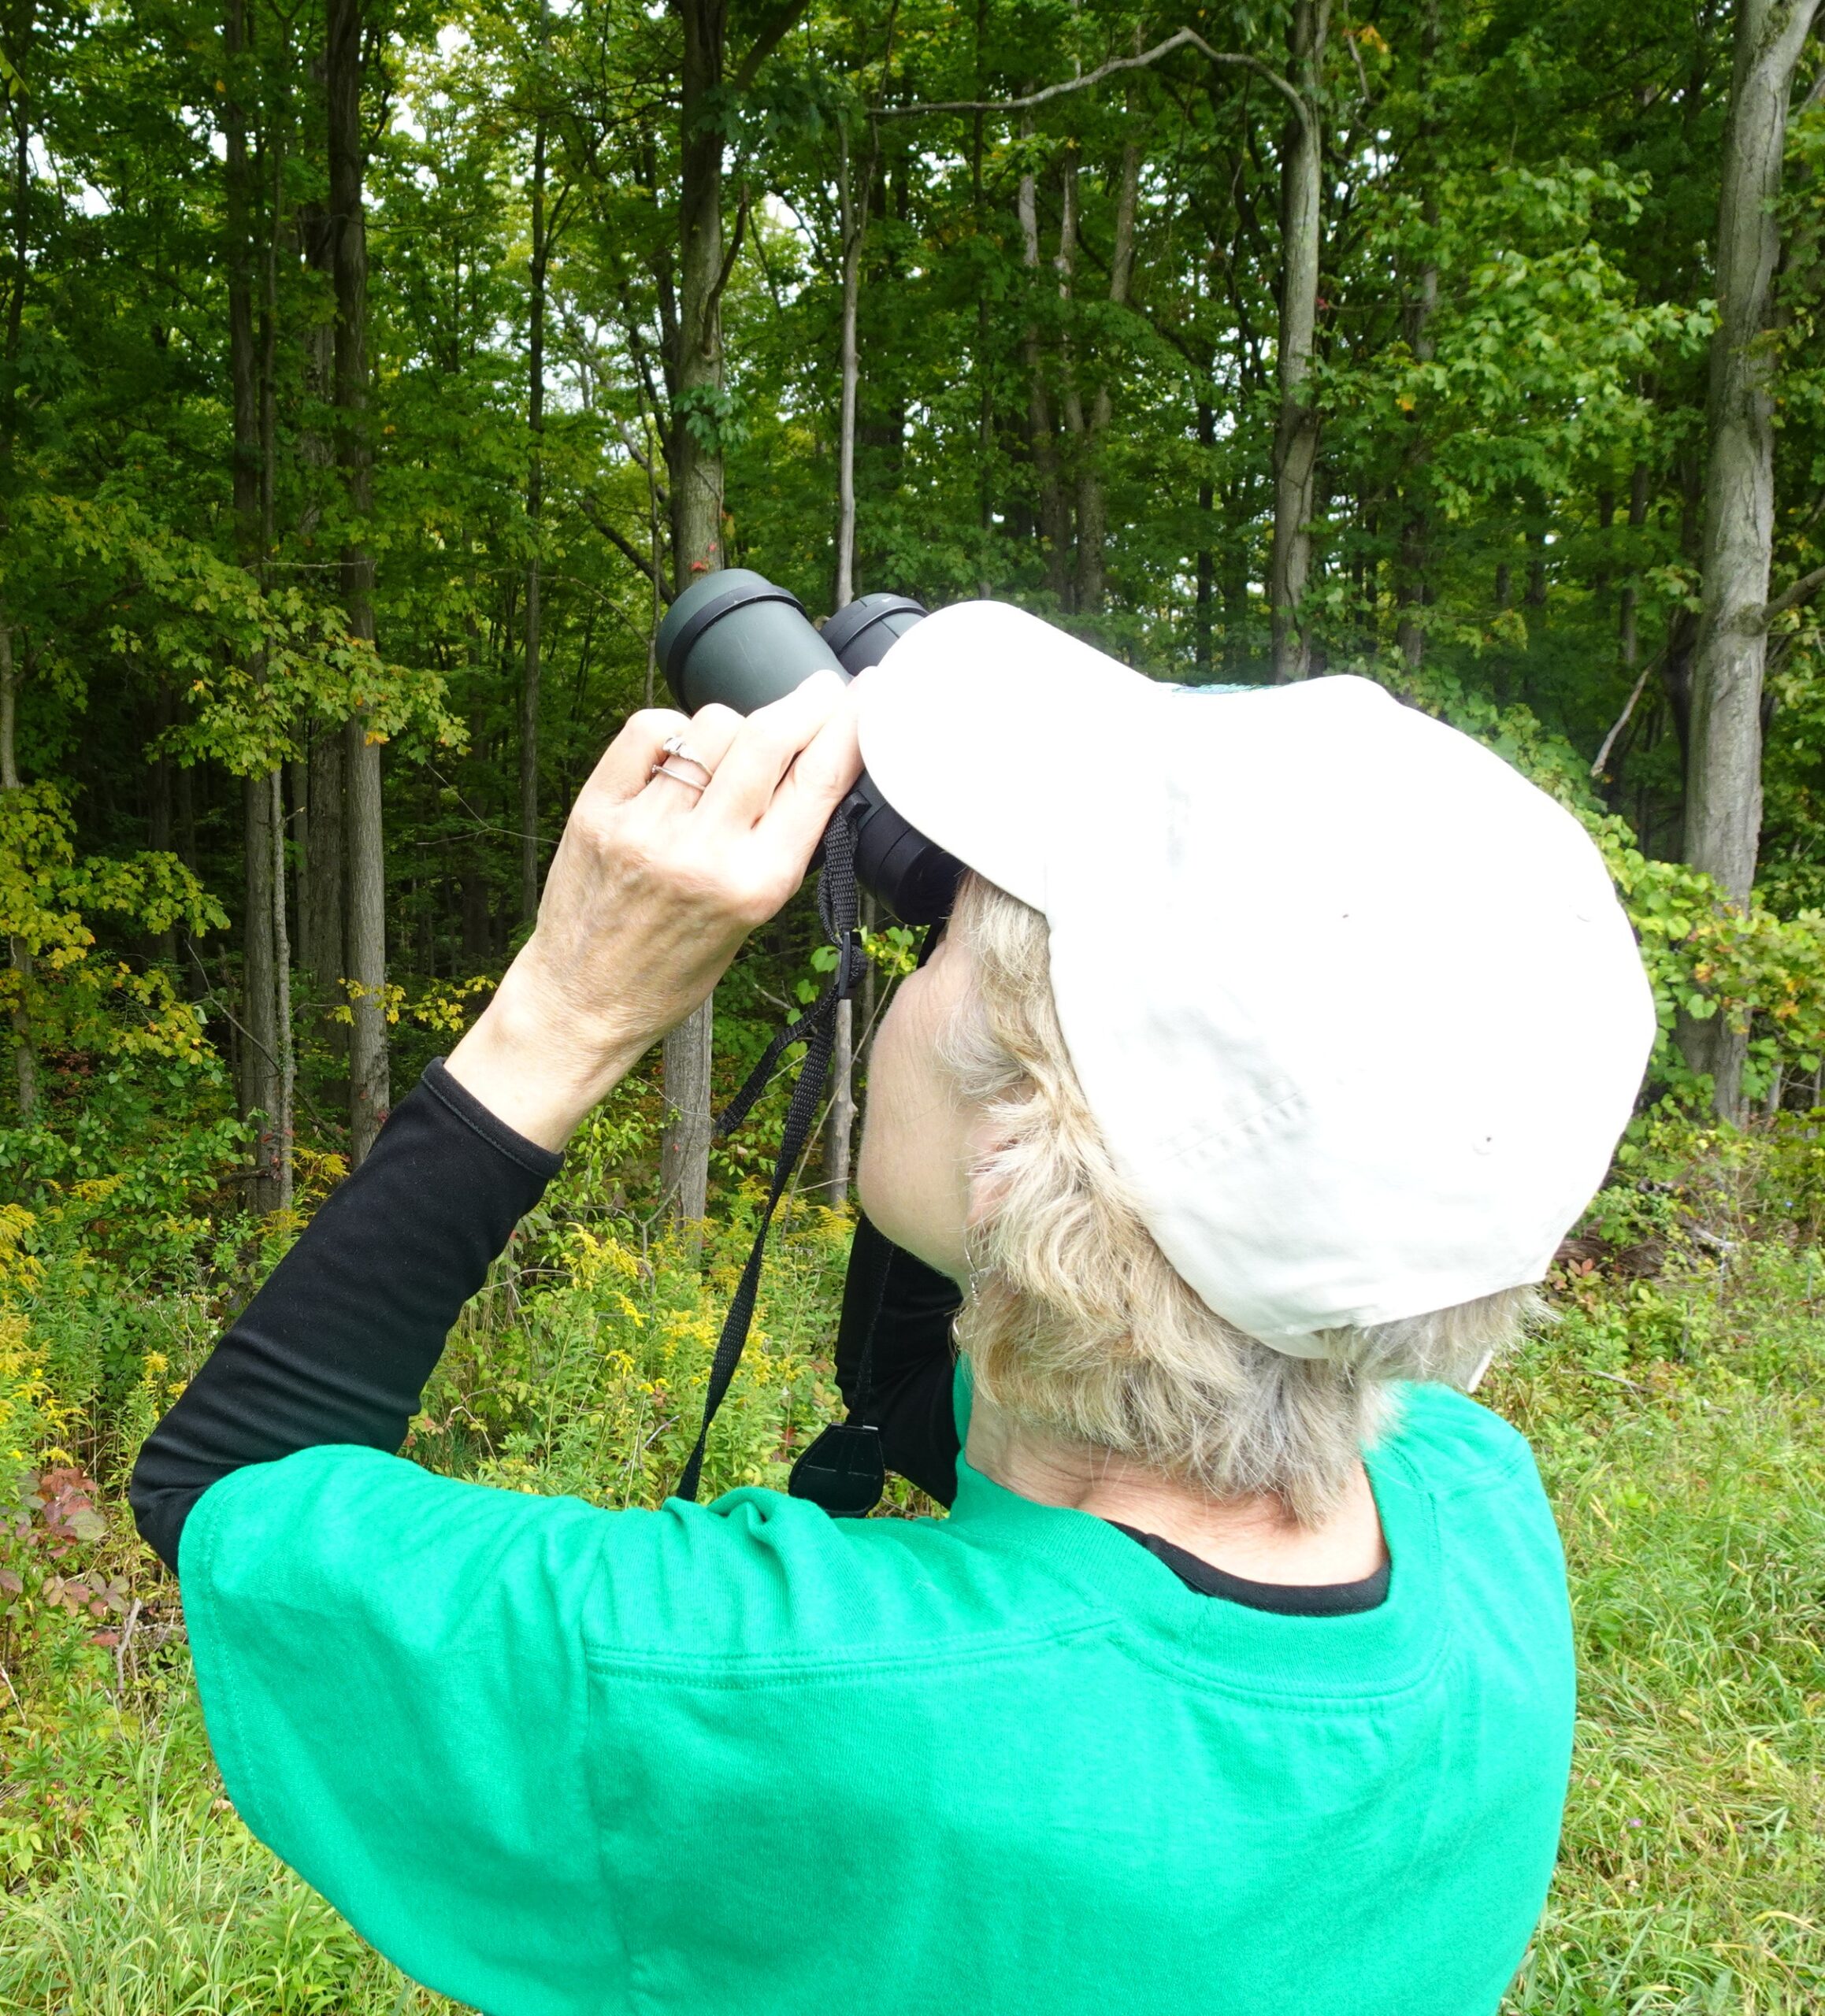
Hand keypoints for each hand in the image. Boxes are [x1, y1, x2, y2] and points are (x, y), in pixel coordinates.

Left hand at [446, 671, 860, 1148]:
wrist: (586, 1000)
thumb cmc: (676, 967)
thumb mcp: (754, 916)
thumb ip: (782, 842)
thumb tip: (813, 760)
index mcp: (758, 885)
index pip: (819, 781)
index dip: (852, 725)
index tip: (868, 694)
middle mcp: (704, 853)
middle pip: (770, 738)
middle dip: (807, 702)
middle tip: (821, 690)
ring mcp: (647, 827)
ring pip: (713, 725)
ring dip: (738, 722)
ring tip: (737, 746)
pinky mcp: (599, 810)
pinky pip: (649, 730)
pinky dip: (675, 727)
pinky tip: (681, 749)